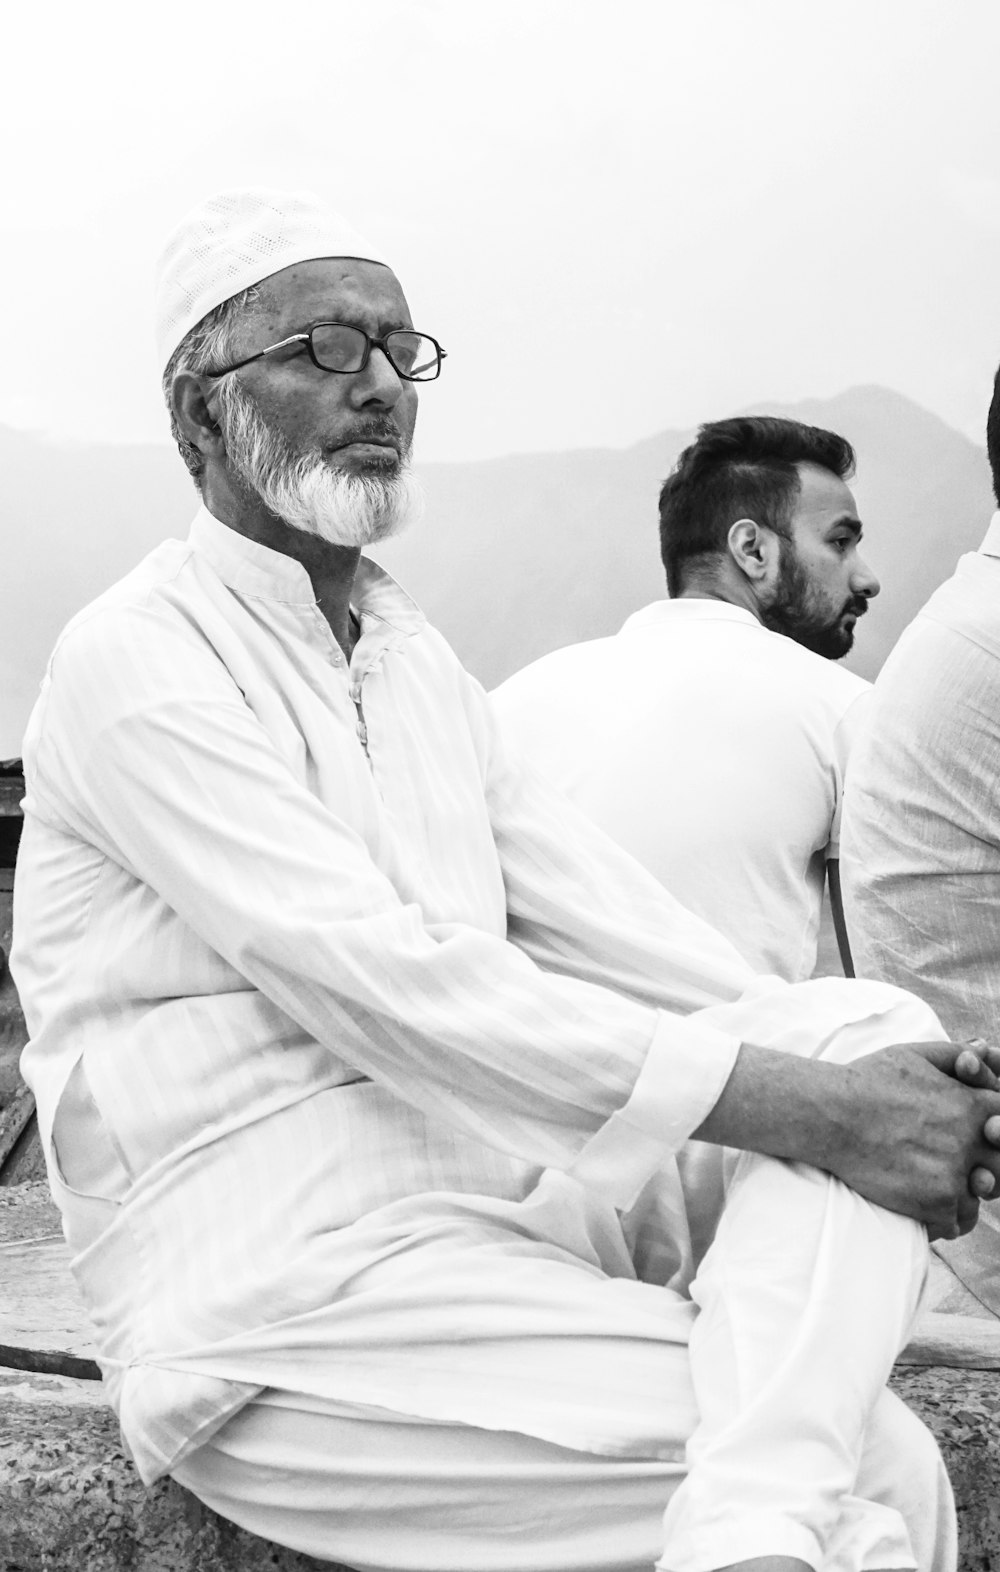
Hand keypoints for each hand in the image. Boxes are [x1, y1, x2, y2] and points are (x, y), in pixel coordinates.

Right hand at [826, 1042, 999, 1239]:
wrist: (831, 1116)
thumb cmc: (869, 1080)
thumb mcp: (914, 1054)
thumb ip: (956, 1053)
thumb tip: (982, 1049)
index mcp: (973, 1105)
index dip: (995, 1131)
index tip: (981, 1136)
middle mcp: (970, 1142)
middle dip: (988, 1164)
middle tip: (964, 1164)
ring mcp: (955, 1176)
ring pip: (982, 1195)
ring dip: (967, 1191)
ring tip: (941, 1182)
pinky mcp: (935, 1204)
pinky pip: (959, 1222)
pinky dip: (947, 1217)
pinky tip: (928, 1202)